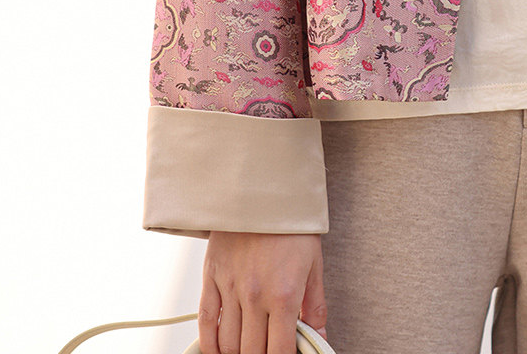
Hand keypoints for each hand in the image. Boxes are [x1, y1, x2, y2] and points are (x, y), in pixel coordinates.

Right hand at [199, 231, 327, 353]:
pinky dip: (210, 345)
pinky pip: (206, 323)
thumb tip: (320, 337)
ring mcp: (230, 287)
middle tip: (268, 349)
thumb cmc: (292, 225)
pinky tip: (218, 351)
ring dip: (238, 353)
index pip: (280, 351)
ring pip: (228, 344)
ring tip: (249, 348)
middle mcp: (255, 295)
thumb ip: (315, 305)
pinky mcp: (211, 277)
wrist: (264, 189)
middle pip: (252, 352)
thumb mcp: (314, 263)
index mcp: (284, 294)